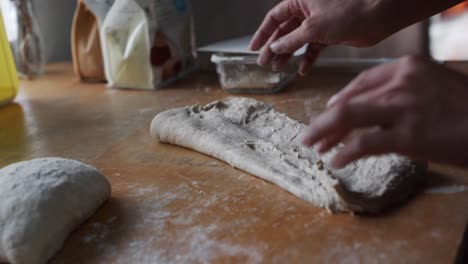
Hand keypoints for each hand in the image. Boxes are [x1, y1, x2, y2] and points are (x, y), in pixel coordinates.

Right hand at [250, 0, 462, 74]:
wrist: (378, 15)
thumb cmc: (348, 11)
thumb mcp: (312, 28)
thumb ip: (290, 39)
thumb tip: (275, 47)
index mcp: (300, 0)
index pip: (275, 17)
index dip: (263, 33)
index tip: (253, 48)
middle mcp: (308, 10)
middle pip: (285, 30)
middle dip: (275, 47)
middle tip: (265, 63)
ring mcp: (320, 22)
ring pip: (298, 40)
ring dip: (289, 54)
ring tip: (280, 68)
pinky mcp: (331, 33)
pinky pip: (314, 47)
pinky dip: (308, 58)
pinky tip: (303, 69)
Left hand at [301, 56, 467, 167]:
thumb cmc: (467, 109)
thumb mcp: (434, 87)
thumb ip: (402, 92)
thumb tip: (369, 111)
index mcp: (408, 67)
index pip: (361, 82)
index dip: (340, 99)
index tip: (328, 112)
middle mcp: (402, 82)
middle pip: (349, 101)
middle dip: (324, 121)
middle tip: (309, 135)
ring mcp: (404, 107)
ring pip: (348, 117)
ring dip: (325, 133)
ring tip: (314, 146)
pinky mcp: (409, 135)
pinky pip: (364, 143)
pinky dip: (345, 153)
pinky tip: (336, 161)